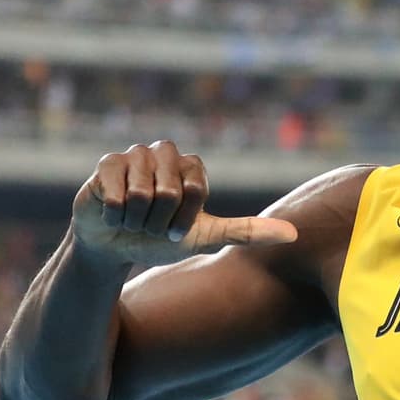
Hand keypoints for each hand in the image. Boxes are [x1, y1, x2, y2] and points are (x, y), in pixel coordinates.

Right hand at [72, 141, 296, 265]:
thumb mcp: (206, 238)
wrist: (116, 245)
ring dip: (137, 220)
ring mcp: (134, 155)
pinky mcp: (106, 163)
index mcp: (193, 166)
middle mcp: (166, 153)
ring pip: (141, 193)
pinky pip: (116, 194)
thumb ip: (247, 233)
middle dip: (160, 221)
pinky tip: (114, 214)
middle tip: (152, 225)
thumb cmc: (162, 238)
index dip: (183, 219)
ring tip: (133, 218)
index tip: (176, 229)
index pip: (195, 192)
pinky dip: (116, 216)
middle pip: (169, 191)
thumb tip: (293, 235)